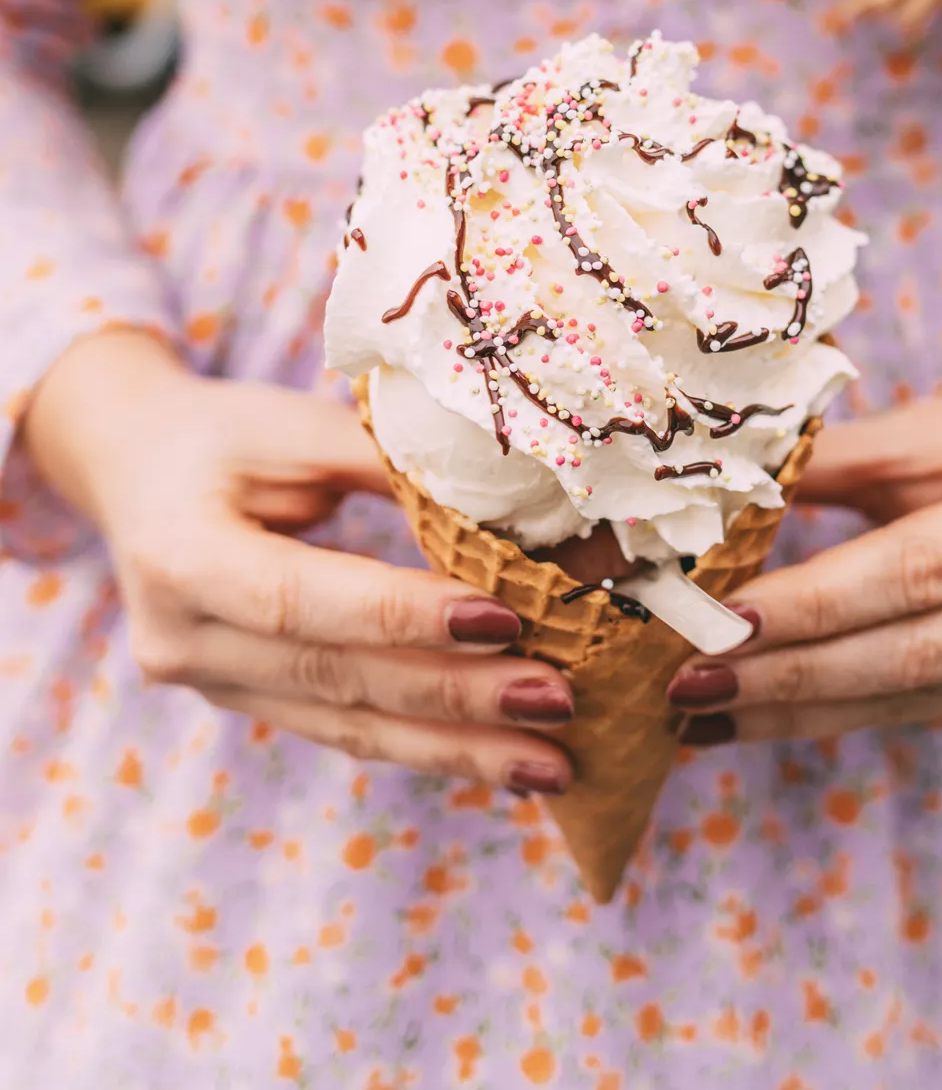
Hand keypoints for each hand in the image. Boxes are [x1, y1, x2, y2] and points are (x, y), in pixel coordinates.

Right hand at [23, 330, 574, 794]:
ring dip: (457, 748)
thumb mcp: (291, 425)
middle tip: (558, 704)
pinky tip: (500, 758)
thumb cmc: (223, 435)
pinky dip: (426, 744)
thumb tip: (508, 500)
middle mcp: (183, 639)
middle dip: (455, 699)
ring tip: (553, 764)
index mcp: (180, 556)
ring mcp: (210, 684)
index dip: (403, 617)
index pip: (301, 600)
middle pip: (335, 679)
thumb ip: (384, 463)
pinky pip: (343, 729)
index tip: (505, 619)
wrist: (134, 468)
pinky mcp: (246, 701)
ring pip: (347, 726)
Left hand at [667, 359, 941, 743]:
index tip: (720, 623)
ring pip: (907, 697)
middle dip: (789, 675)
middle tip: (688, 683)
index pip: (911, 571)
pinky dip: (825, 714)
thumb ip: (816, 465)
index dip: (812, 606)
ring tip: (698, 713)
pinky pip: (913, 710)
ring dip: (793, 711)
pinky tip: (748, 717)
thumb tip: (694, 499)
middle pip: (910, 651)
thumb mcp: (907, 434)